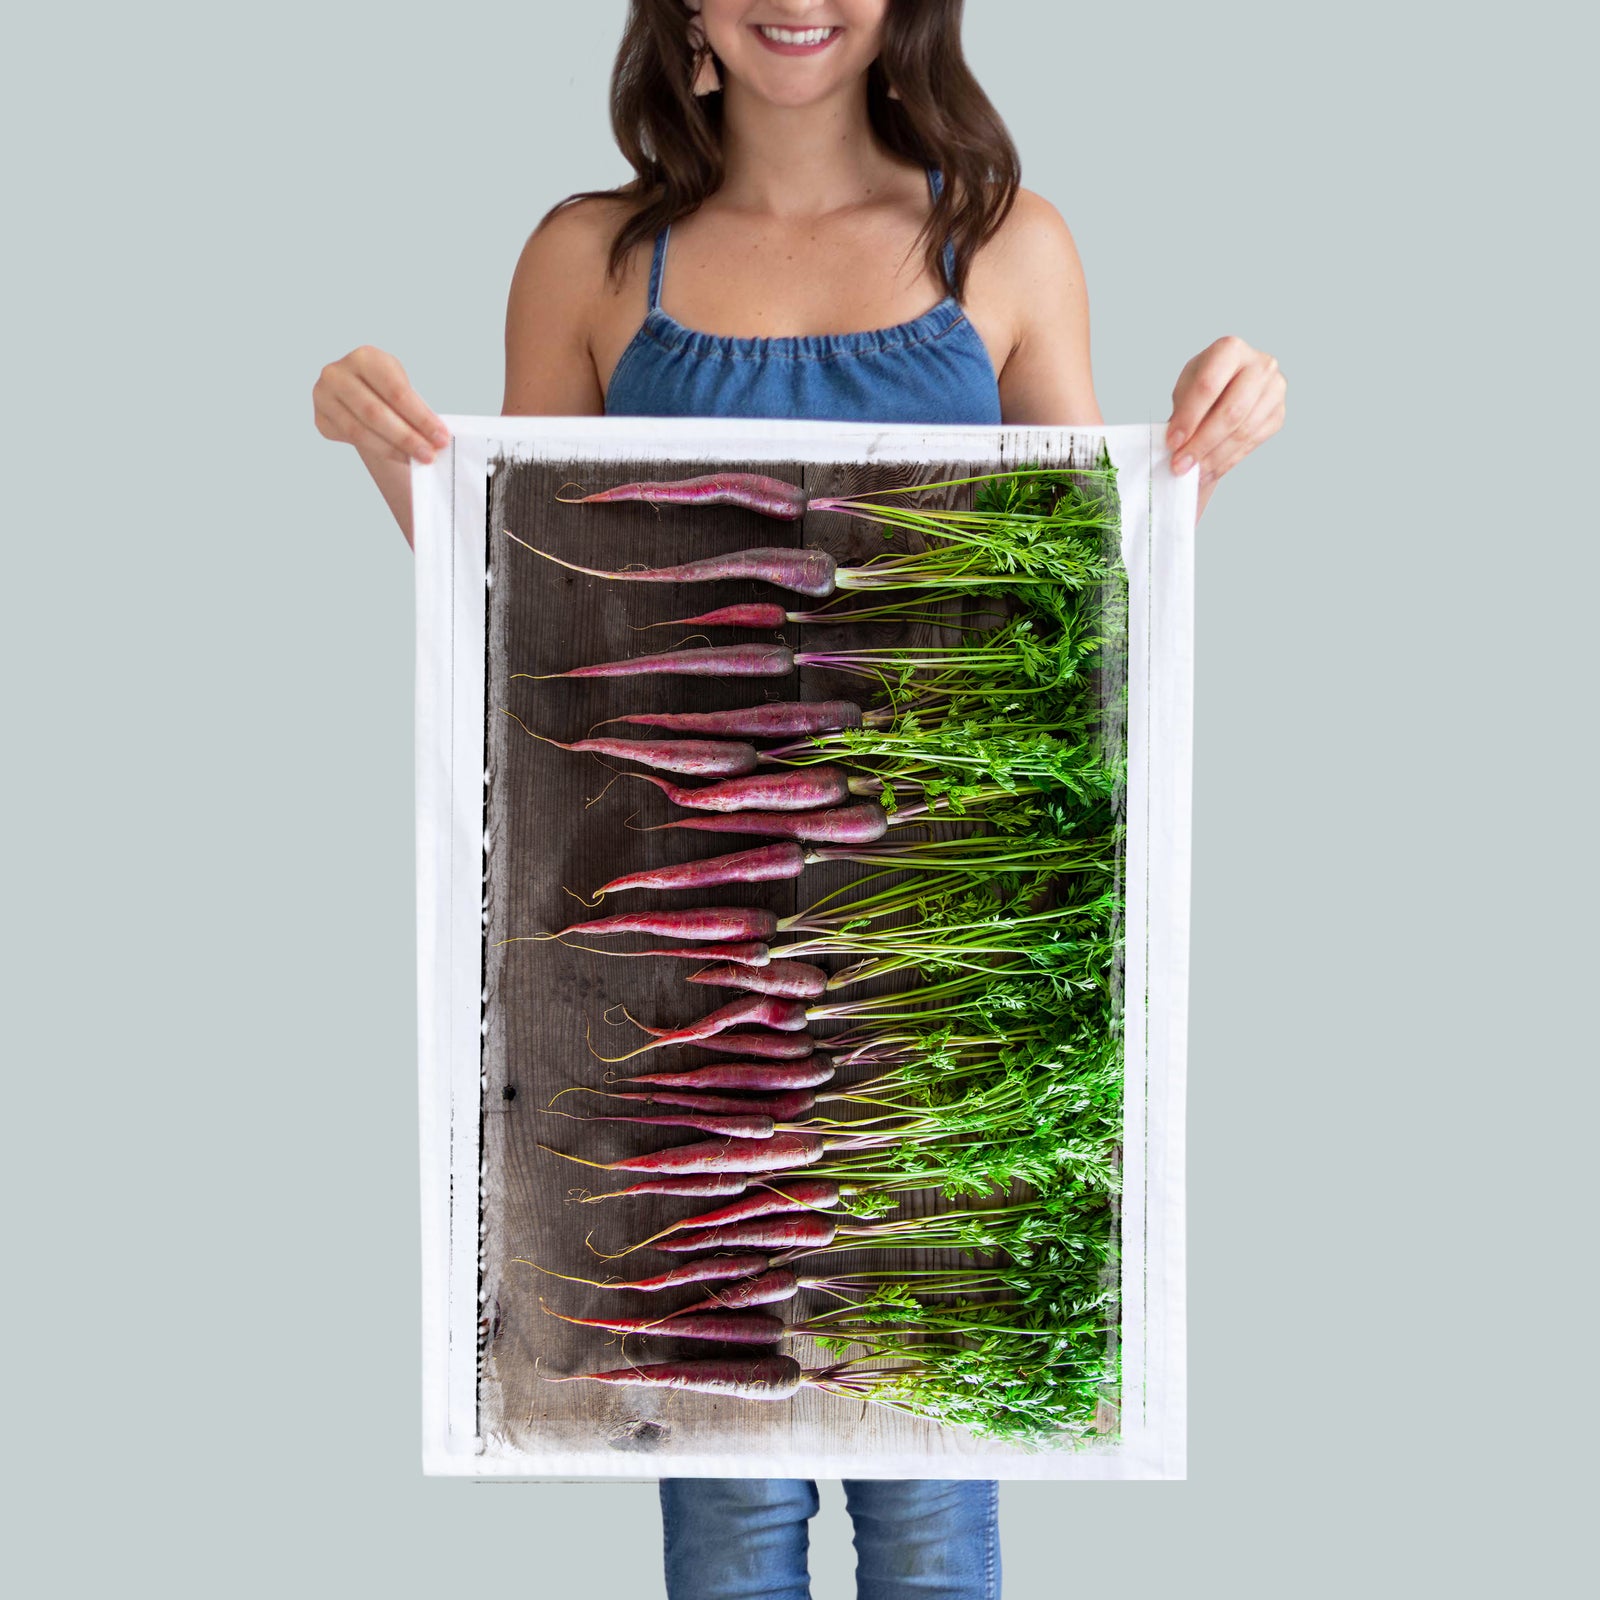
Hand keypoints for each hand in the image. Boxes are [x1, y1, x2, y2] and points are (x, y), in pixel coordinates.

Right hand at [313, 346, 448, 464]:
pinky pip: (352, 440)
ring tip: (418, 459)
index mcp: (364, 357)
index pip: (396, 392)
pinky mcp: (320, 419)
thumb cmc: (386, 388)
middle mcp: (337, 373)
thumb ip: (415, 408)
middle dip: (407, 437)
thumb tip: (436, 438)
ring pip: (361, 431)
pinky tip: (399, 456)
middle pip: (375, 413)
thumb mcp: (402, 387)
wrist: (358, 392)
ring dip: (393, 449)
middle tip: (430, 455)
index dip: (420, 418)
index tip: (442, 437)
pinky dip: (379, 450)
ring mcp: (323, 396)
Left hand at [1165, 336, 1285, 517]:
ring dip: (1214, 457)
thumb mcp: (1186, 388)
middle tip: (1180, 464)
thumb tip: (1178, 445)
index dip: (1189, 417)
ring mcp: (1274, 390)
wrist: (1228, 388)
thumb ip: (1183, 412)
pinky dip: (1227, 461)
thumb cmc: (1203, 386)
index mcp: (1231, 349)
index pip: (1208, 385)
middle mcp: (1260, 365)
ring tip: (1192, 471)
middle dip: (1202, 443)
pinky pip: (1252, 443)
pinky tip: (1209, 469)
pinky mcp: (1278, 414)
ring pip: (1243, 432)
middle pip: (1231, 412)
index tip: (1172, 442)